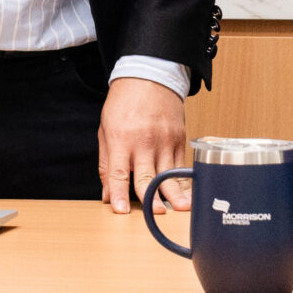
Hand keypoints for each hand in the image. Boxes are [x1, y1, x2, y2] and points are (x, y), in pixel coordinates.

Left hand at [99, 76, 188, 212]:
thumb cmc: (124, 103)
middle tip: (158, 214)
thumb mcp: (106, 129)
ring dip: (175, 193)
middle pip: (147, 176)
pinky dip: (183, 180)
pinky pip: (180, 164)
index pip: (117, 173)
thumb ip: (106, 163)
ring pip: (169, 173)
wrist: (149, 77)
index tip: (120, 211)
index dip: (118, 194)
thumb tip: (107, 193)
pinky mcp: (178, 139)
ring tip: (182, 209)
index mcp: (121, 140)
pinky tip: (187, 194)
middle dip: (152, 198)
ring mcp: (164, 140)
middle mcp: (143, 142)